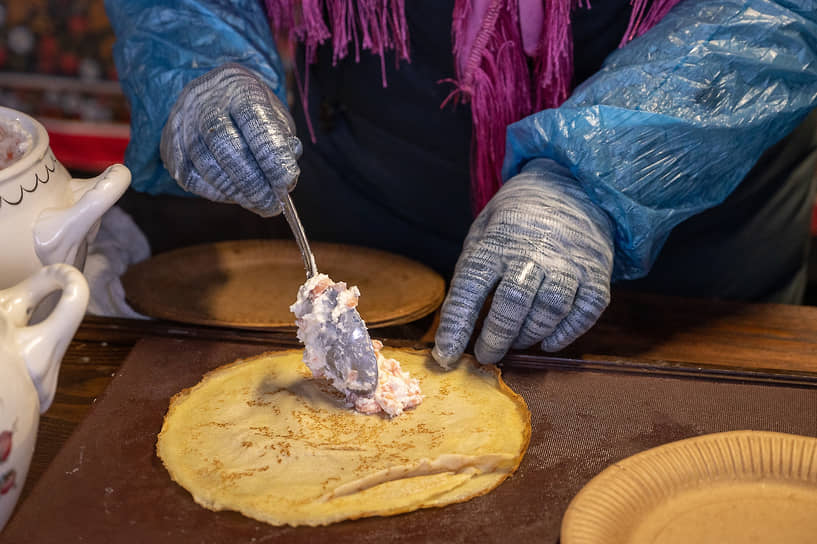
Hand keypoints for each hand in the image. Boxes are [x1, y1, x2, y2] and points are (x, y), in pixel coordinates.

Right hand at [160, 63, 301, 216]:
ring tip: (260, 204)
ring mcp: (182, 125)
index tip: (287, 183)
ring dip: (239, 194)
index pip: (255, 123)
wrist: (210, 94)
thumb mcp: (275, 114)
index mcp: (238, 89)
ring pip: (209, 167)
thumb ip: (283, 142)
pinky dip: (219, 193)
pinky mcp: (170, 147)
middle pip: (226, 146)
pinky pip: (193, 180)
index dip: (272, 157)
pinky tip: (237, 195)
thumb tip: (285, 178)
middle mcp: (204, 102)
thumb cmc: (250, 109)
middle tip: (273, 205)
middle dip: (254, 183)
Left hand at [432, 158, 614, 365]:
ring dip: (530, 336)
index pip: (470, 288)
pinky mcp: (596, 271)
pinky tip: (550, 341)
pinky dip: (567, 333)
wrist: (570, 186)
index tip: (445, 356)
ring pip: (550, 310)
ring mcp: (568, 262)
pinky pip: (585, 311)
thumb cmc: (516, 219)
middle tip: (486, 355)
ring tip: (517, 342)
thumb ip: (473, 270)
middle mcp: (532, 251)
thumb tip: (457, 323)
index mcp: (496, 241)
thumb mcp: (484, 230)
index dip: (456, 325)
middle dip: (496, 339)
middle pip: (513, 304)